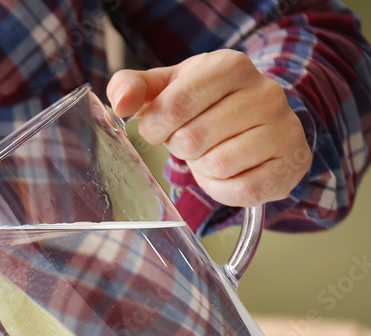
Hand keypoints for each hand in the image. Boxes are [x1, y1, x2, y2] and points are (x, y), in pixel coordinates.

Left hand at [107, 49, 311, 207]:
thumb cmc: (202, 104)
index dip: (155, 128)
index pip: (171, 107)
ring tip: (213, 152)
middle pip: (192, 140)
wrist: (256, 120)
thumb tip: (120, 103)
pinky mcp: (293, 161)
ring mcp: (285, 127)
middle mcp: (265, 92)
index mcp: (230, 66)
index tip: (160, 127)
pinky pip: (242, 191)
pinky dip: (223, 189)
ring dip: (203, 168)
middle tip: (193, 140)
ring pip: (217, 166)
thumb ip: (132, 87)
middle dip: (181, 148)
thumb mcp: (165, 87)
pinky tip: (230, 172)